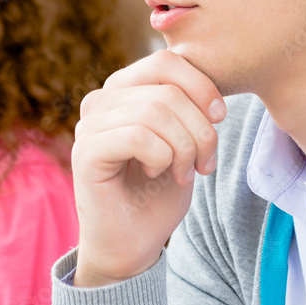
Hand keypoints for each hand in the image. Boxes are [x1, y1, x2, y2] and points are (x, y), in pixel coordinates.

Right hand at [72, 49, 225, 287]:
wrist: (133, 242)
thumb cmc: (158, 191)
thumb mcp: (183, 139)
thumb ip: (187, 106)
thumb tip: (210, 85)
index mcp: (124, 89)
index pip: (166, 61)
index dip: (201, 87)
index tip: (220, 119)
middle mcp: (101, 100)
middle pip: (167, 90)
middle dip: (200, 130)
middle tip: (204, 164)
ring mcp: (89, 124)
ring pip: (155, 112)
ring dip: (184, 148)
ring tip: (182, 172)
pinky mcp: (85, 152)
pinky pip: (138, 137)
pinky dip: (161, 157)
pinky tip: (155, 173)